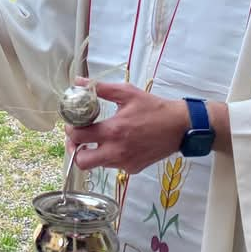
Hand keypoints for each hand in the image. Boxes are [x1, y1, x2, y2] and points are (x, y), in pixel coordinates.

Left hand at [65, 79, 188, 173]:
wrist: (180, 127)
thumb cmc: (153, 108)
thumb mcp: (127, 93)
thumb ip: (100, 88)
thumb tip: (78, 81)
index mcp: (113, 130)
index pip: (77, 136)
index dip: (70, 129)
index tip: (73, 123)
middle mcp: (117, 151)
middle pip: (82, 162)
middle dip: (75, 150)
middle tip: (79, 139)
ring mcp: (125, 163)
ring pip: (97, 164)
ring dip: (93, 153)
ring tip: (100, 138)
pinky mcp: (133, 169)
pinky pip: (113, 166)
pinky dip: (110, 156)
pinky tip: (119, 143)